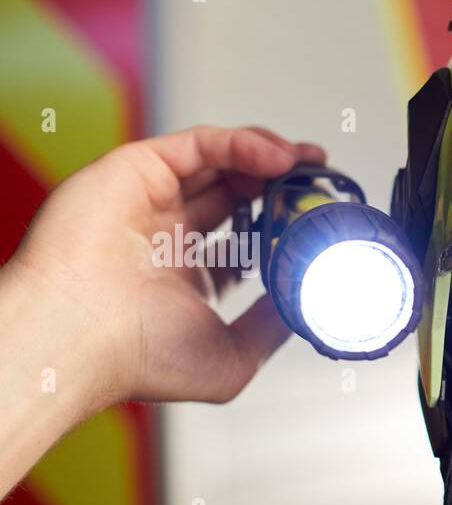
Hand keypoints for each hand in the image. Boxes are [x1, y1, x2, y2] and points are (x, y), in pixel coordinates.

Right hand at [6, 124, 325, 406]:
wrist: (79, 338)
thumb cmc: (138, 360)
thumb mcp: (232, 359)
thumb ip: (270, 328)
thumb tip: (305, 303)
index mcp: (184, 277)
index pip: (243, 241)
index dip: (283, 229)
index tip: (319, 226)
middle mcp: (166, 236)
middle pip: (235, 193)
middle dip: (282, 185)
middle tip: (320, 183)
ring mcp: (150, 201)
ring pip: (218, 161)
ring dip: (268, 155)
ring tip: (309, 162)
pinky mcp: (134, 170)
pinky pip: (198, 144)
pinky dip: (242, 145)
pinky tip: (278, 159)